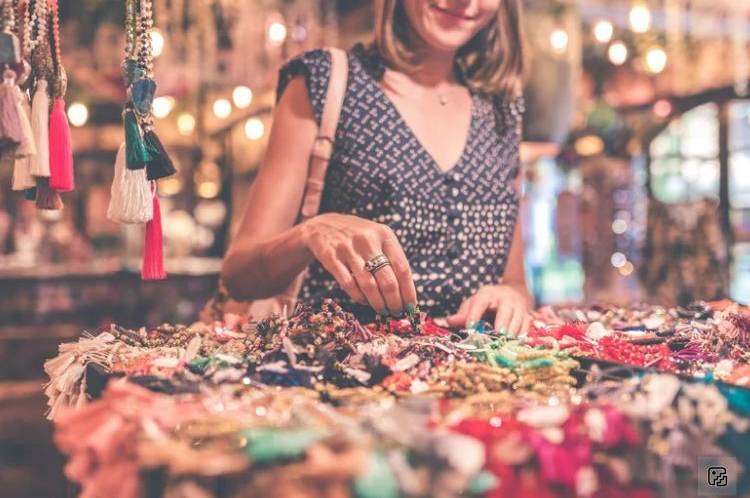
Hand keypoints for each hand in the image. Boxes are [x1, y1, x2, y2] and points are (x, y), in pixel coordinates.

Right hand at [301, 213, 416, 313]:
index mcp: (384, 235)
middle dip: (394, 301)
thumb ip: (391, 258)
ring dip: (378, 303)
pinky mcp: (331, 257)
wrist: (322, 225)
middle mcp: (368, 240)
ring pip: (369, 285)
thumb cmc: (358, 236)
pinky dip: (359, 297)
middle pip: (387, 280)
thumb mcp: (377, 238)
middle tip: (397, 312)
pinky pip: (349, 284)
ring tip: (383, 311)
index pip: (402, 268)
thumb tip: (406, 292)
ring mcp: (348, 249)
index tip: (411, 306)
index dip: (408, 291)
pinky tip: (365, 301)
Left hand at [446, 285, 530, 334]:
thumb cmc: (486, 303)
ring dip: (513, 330)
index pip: (480, 302)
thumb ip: (463, 313)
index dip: (475, 314)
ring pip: (519, 317)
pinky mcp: (527, 314)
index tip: (470, 327)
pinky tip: (517, 343)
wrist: (511, 293)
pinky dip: (523, 334)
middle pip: (505, 308)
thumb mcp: (473, 304)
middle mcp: (504, 298)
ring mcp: (518, 305)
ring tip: (507, 341)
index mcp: (486, 294)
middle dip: (502, 321)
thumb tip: (450, 321)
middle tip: (499, 334)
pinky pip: (527, 324)